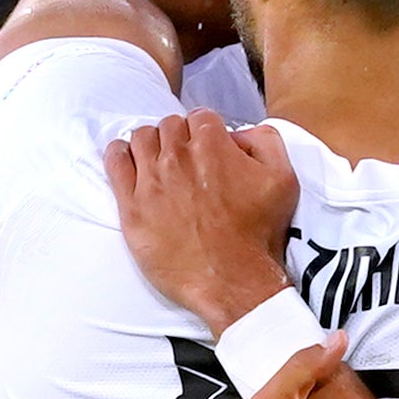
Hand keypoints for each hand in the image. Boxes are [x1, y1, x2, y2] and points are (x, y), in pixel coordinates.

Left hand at [105, 114, 301, 325]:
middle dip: (178, 138)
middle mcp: (178, 157)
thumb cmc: (258, 235)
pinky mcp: (132, 206)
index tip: (206, 149)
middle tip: (185, 161)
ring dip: (150, 144)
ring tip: (158, 162)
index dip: (205, 132)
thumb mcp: (284, 179)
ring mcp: (151, 181)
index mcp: (213, 145)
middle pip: (169, 126)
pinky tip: (128, 161)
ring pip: (141, 138)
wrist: (232, 281)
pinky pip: (115, 162)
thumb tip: (240, 133)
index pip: (200, 117)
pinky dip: (120, 155)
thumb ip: (266, 141)